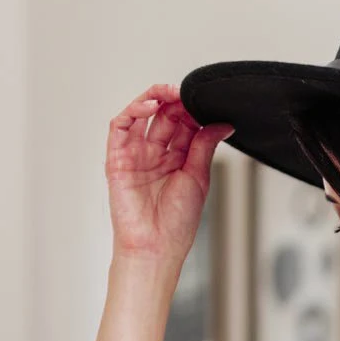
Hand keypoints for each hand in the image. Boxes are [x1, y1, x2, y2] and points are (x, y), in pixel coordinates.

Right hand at [105, 82, 233, 266]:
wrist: (156, 247)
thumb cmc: (176, 224)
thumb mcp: (198, 178)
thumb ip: (205, 146)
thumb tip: (222, 124)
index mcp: (177, 160)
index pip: (183, 124)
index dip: (192, 110)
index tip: (205, 103)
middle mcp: (155, 155)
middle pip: (164, 116)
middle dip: (176, 102)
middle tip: (189, 95)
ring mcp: (135, 154)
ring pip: (142, 115)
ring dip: (156, 98)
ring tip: (171, 93)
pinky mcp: (117, 157)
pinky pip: (121, 126)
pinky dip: (134, 110)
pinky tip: (151, 105)